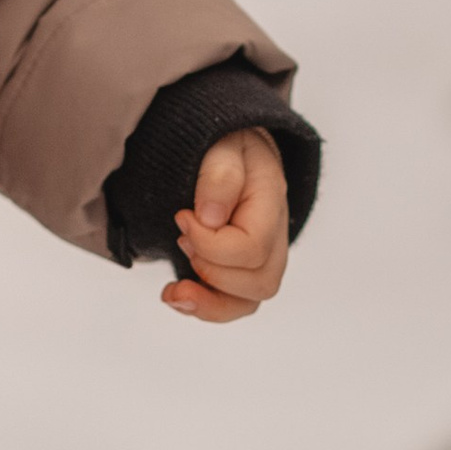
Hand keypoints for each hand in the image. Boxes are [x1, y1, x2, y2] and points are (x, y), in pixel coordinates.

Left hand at [164, 123, 291, 324]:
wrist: (230, 147)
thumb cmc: (226, 143)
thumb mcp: (223, 143)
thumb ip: (219, 175)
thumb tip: (209, 217)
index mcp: (272, 200)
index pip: (252, 246)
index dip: (210, 243)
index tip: (181, 217)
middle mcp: (275, 235)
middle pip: (259, 281)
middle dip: (211, 270)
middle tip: (181, 238)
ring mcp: (262, 256)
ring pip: (248, 302)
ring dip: (208, 301)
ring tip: (174, 288)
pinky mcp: (241, 269)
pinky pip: (233, 304)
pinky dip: (204, 307)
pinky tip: (177, 295)